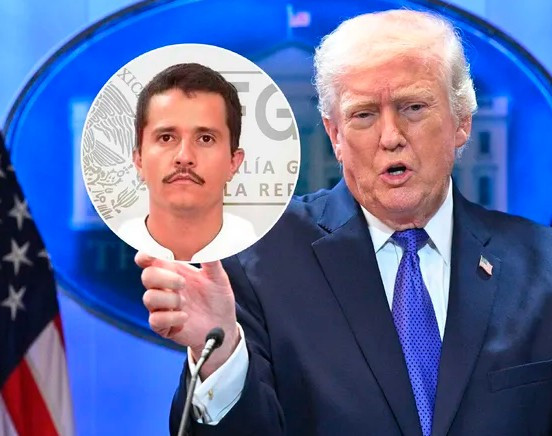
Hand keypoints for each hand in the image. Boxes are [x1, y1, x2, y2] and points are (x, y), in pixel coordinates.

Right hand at [136, 252, 239, 377]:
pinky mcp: (163, 326)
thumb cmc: (217, 298)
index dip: (145, 256)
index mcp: (173, 271)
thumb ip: (211, 260)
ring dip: (170, 299)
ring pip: (148, 298)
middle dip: (164, 278)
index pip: (149, 260)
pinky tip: (186, 317)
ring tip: (186, 303)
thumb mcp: (218, 277)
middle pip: (147, 276)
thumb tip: (208, 242)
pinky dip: (172, 318)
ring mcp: (162, 307)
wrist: (223, 324)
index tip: (151, 256)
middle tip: (183, 283)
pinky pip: (155, 320)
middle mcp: (164, 287)